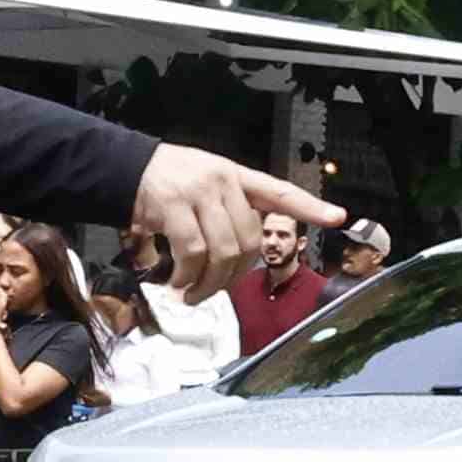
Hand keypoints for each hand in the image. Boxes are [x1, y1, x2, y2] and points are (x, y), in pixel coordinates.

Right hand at [129, 142, 348, 301]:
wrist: (123, 167)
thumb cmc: (166, 184)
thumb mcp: (204, 184)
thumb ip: (227, 210)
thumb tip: (240, 258)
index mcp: (236, 175)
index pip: (279, 191)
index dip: (310, 206)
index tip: (338, 217)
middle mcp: (223, 181)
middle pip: (250, 238)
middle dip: (235, 274)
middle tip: (215, 290)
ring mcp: (199, 191)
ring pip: (223, 250)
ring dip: (210, 283)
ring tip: (194, 294)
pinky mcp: (173, 205)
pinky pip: (192, 251)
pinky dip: (188, 276)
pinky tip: (179, 284)